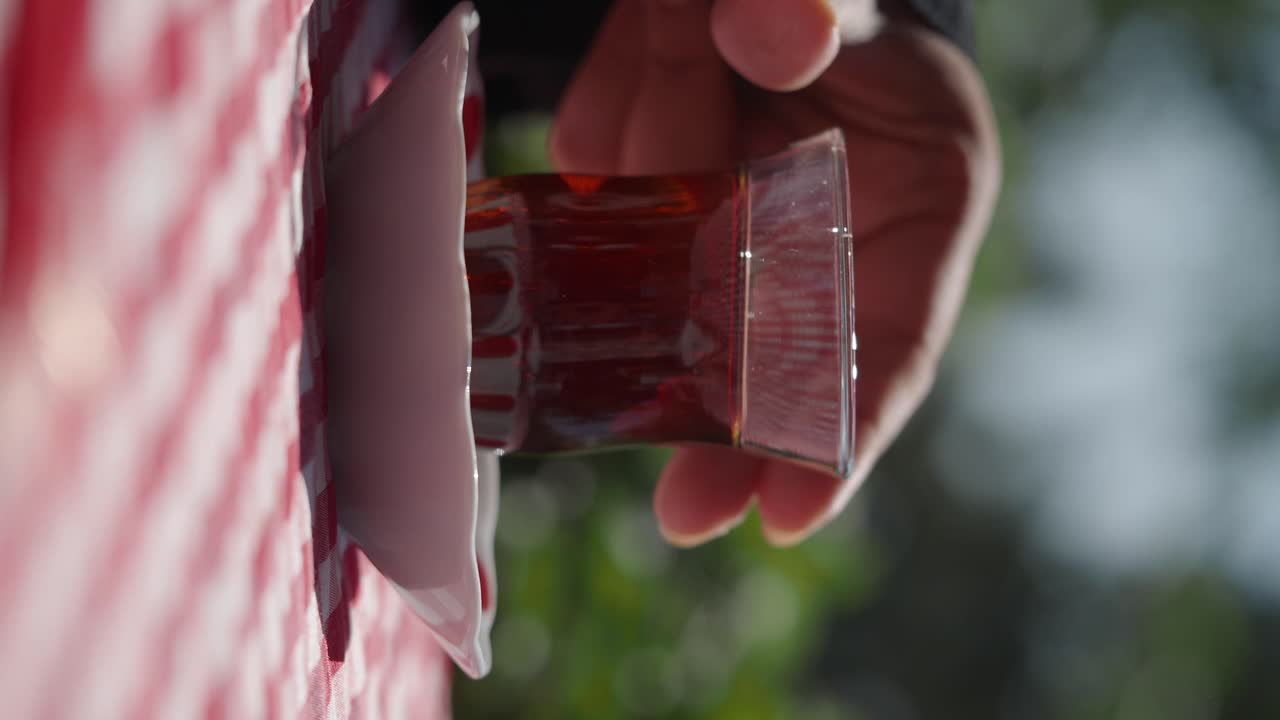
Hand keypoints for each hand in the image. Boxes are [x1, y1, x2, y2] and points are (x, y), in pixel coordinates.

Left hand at [550, 0, 999, 545]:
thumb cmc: (840, 2)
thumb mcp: (851, 2)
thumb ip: (819, 11)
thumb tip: (775, 40)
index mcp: (914, 200)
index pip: (890, 346)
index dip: (845, 436)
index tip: (792, 513)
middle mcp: (819, 239)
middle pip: (769, 369)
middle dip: (724, 431)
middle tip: (685, 511)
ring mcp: (725, 231)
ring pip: (660, 269)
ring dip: (643, 182)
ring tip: (679, 36)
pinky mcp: (647, 206)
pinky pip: (598, 194)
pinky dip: (603, 129)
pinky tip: (642, 53)